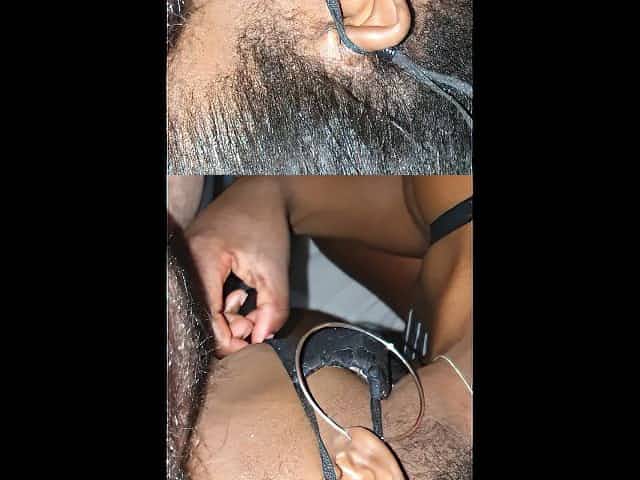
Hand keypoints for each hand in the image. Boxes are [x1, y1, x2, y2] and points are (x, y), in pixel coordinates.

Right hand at [185, 177, 290, 357]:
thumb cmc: (266, 225)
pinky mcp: (190, 264)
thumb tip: (263, 339)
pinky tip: (239, 296)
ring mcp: (185, 263)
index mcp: (200, 259)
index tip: (254, 343)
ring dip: (228, 316)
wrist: (261, 193)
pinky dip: (221, 304)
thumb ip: (273, 308)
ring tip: (251, 304)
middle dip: (231, 327)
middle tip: (258, 321)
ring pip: (200, 307)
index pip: (206, 316)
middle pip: (200, 314)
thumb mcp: (275, 269)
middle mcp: (184, 262)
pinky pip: (201, 295)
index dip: (229, 339)